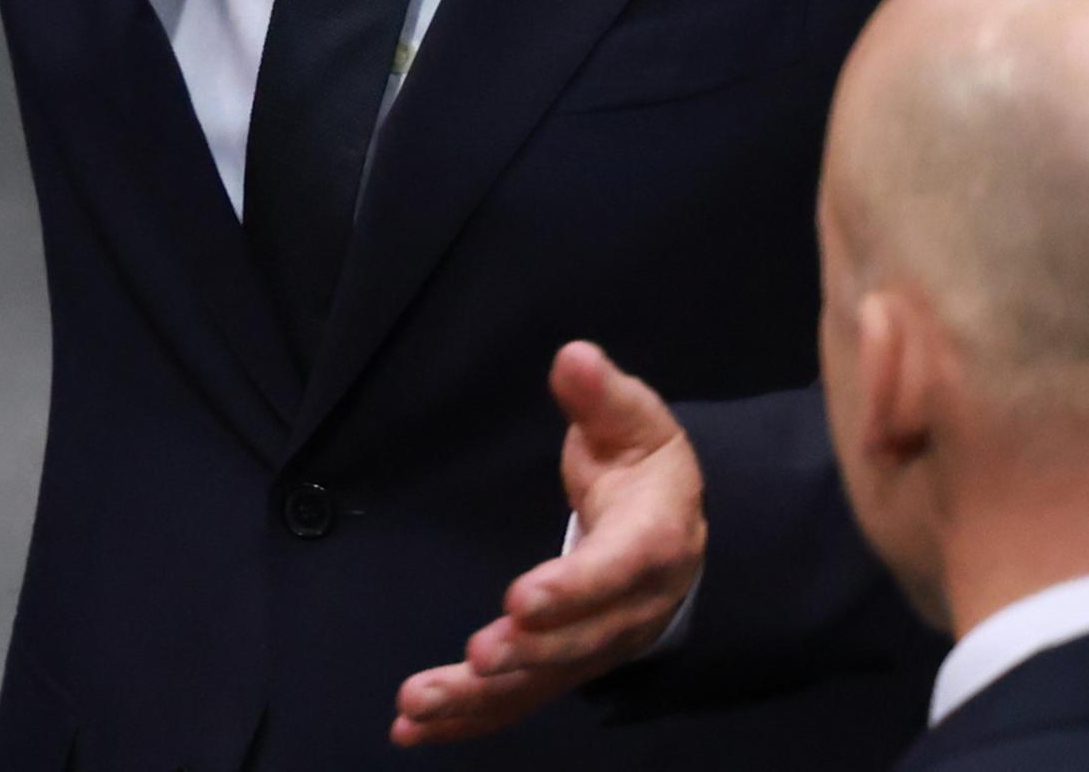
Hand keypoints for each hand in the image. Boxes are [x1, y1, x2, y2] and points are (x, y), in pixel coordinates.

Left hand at [391, 341, 703, 746]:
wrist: (675, 528)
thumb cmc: (646, 468)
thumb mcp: (636, 422)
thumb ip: (603, 397)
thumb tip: (574, 359)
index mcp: (653, 545)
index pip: (614, 573)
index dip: (572, 590)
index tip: (522, 599)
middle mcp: (629, 610)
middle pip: (579, 642)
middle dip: (527, 652)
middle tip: (476, 657)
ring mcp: (594, 647)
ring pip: (541, 682)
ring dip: (479, 699)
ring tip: (419, 706)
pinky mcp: (561, 666)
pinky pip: (517, 700)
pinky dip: (468, 718)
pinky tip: (413, 729)